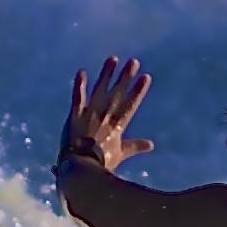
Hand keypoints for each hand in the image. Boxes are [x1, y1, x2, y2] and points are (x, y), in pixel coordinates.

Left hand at [60, 56, 154, 176]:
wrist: (80, 167)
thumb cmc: (100, 163)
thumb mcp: (120, 154)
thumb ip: (134, 146)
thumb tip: (151, 145)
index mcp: (117, 125)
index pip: (130, 104)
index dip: (138, 90)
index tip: (146, 77)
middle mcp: (105, 115)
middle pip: (117, 93)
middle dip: (126, 76)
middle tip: (134, 62)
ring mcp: (90, 114)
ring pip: (100, 89)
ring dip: (107, 74)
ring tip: (113, 59)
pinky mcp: (75, 114)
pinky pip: (77, 96)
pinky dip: (80, 84)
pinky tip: (82, 71)